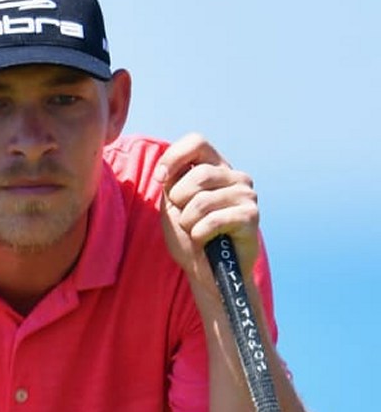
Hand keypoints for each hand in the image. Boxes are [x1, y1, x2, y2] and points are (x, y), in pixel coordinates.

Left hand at [155, 133, 259, 298]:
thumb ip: (171, 180)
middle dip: (179, 200)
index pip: (197, 141)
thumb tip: (165, 172)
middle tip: (183, 217)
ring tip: (194, 231)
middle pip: (199, 174)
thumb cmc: (188, 234)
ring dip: (188, 221)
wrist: (205, 270)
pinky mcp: (251, 217)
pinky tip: (204, 240)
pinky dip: (199, 233)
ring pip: (202, 200)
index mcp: (215, 166)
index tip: (160, 179)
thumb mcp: (172, 202)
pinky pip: (213, 220)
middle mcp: (235, 176)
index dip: (174, 156)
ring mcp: (246, 195)